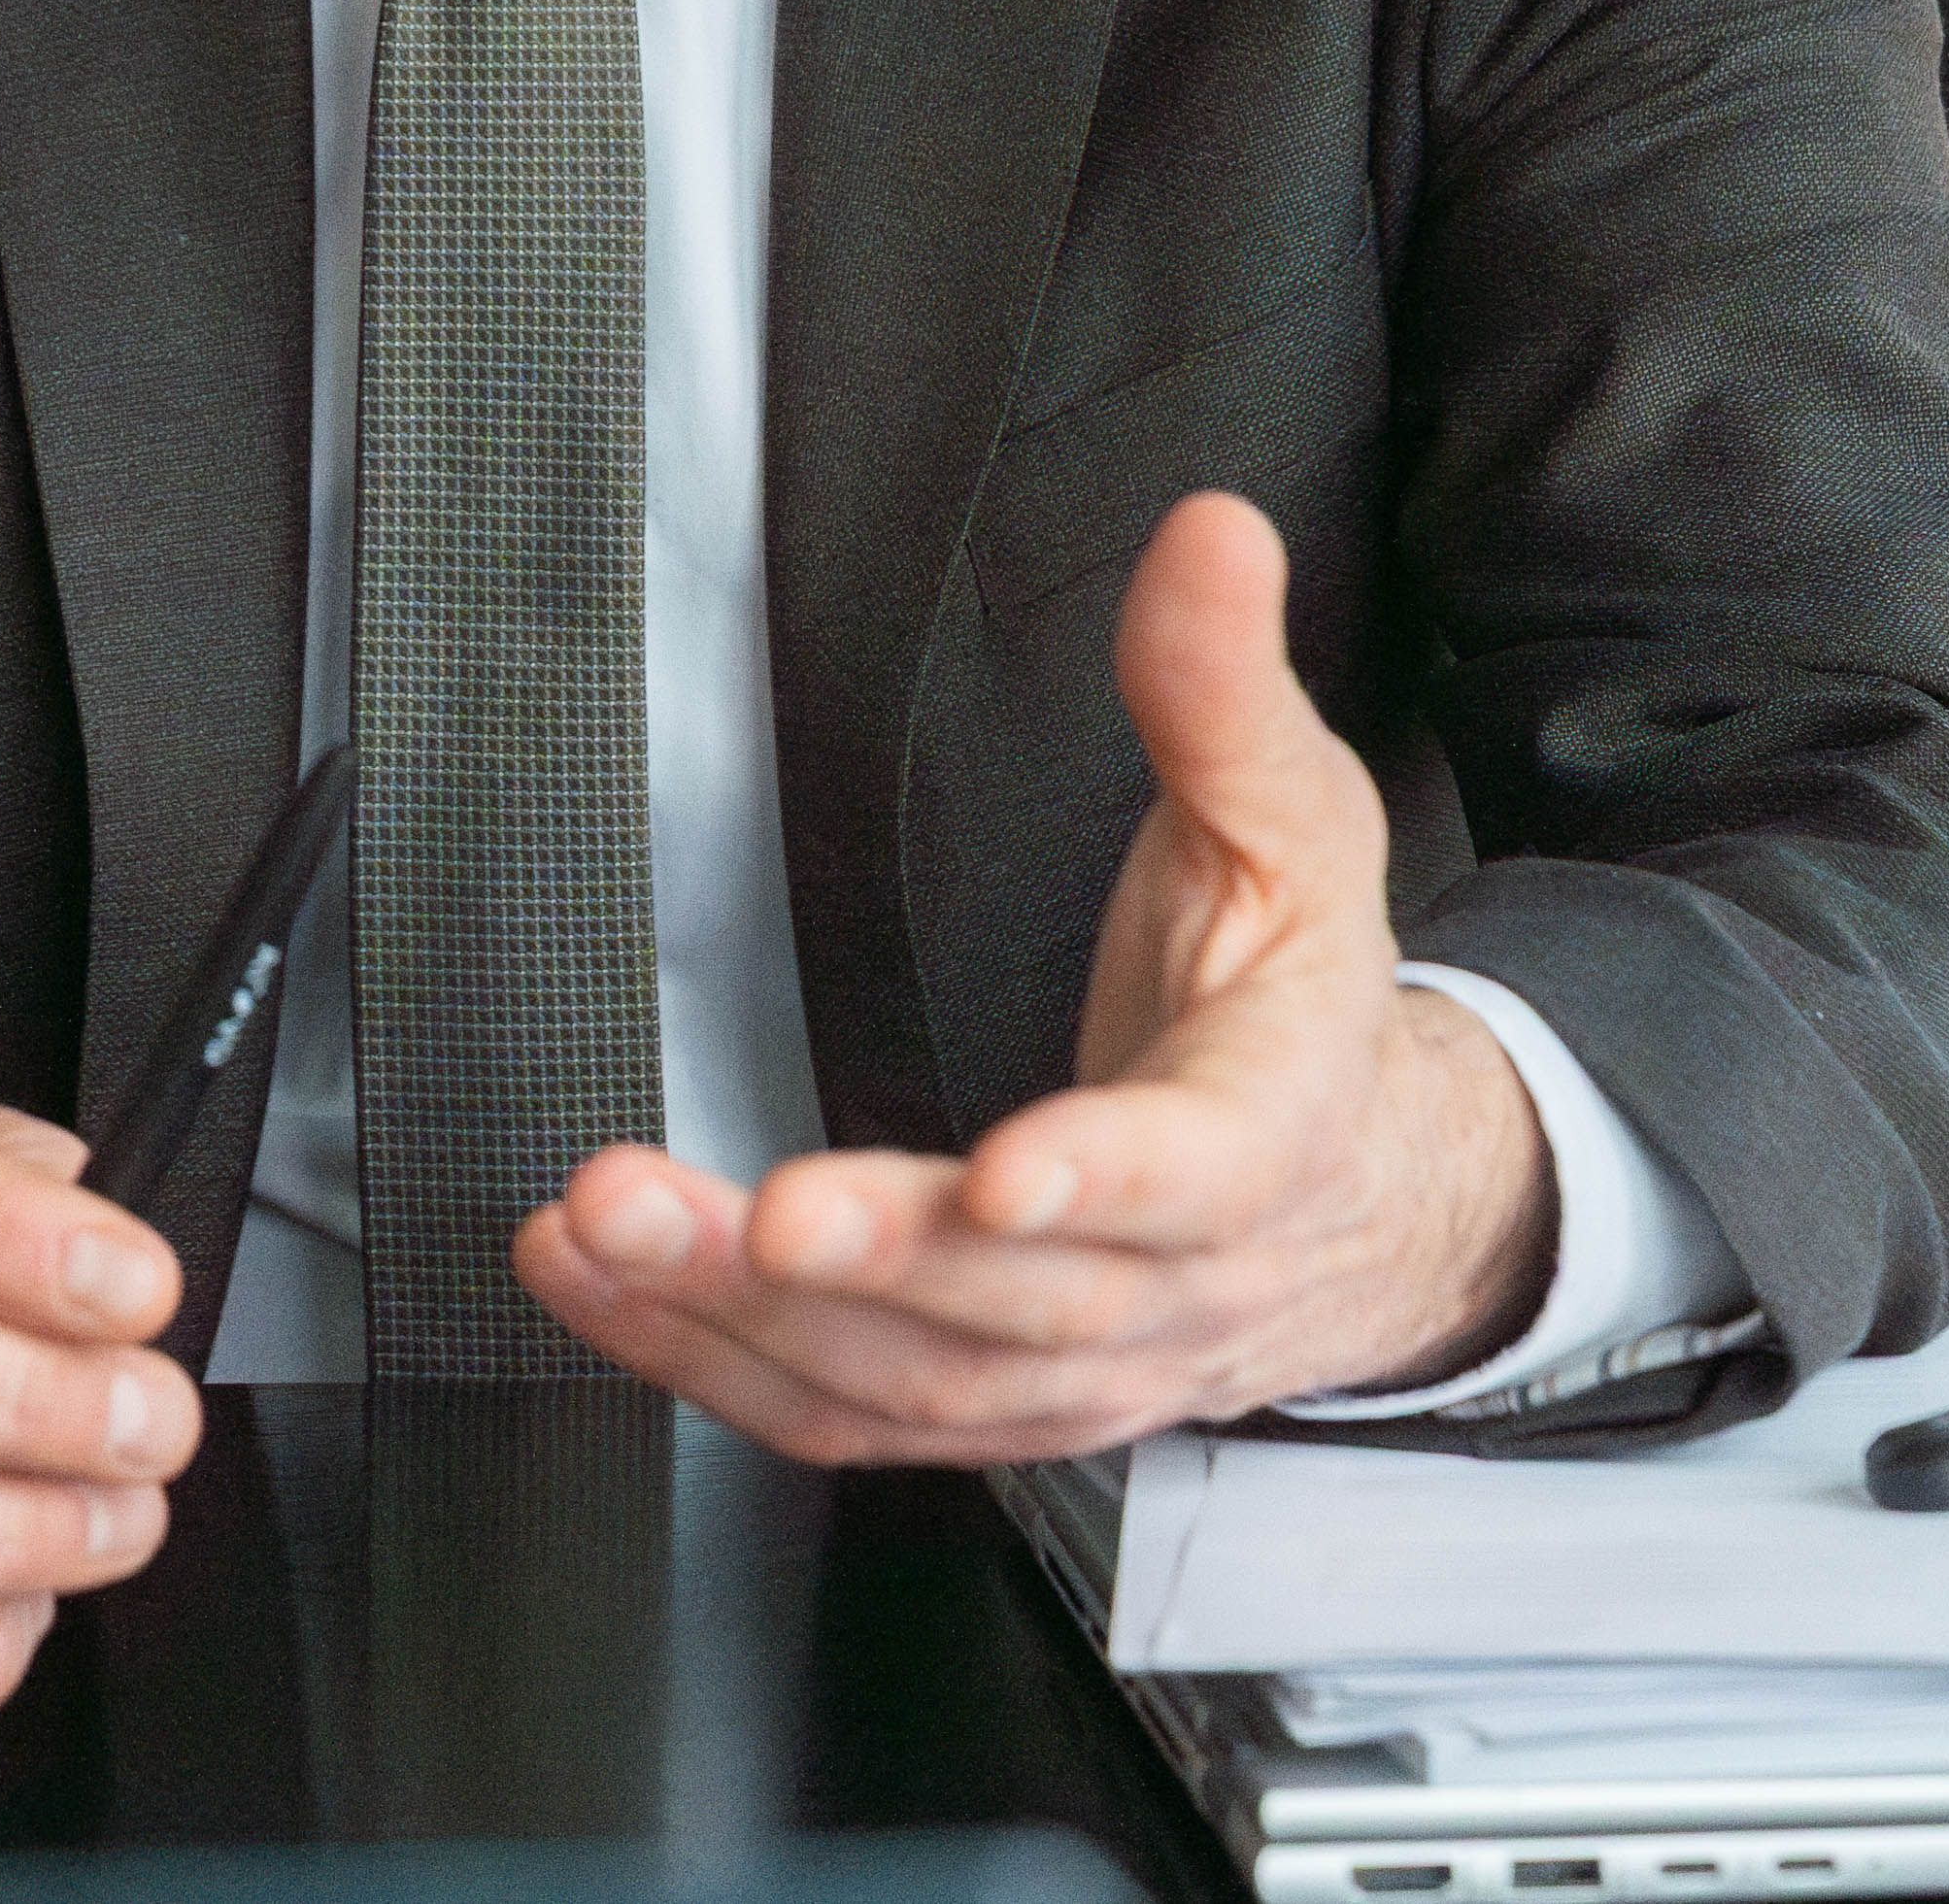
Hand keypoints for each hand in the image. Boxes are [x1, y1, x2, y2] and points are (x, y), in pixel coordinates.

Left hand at [511, 491, 1550, 1462]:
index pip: (1196, 1174)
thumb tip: (1207, 536)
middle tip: (720, 1206)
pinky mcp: (977, 1400)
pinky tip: (600, 1288)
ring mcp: (1071, 1366)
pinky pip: (836, 1412)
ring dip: (738, 1314)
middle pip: (1014, 1298)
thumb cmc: (1296, 994)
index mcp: (1269, 1127)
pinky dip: (705, 1360)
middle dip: (861, 1254)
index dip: (1101, 1180)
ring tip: (607, 1226)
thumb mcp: (1291, 815)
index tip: (1006, 1168)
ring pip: (905, 1373)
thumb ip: (1224, 685)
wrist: (1348, 1193)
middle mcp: (1170, 1279)